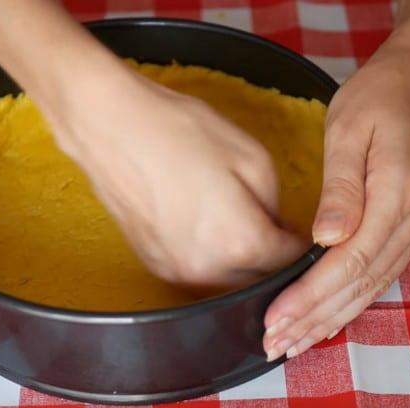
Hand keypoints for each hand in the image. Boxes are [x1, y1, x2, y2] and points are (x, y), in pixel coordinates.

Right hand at [50, 70, 305, 289]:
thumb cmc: (179, 132)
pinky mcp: (152, 263)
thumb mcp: (251, 155)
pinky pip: (195, 271)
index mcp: (239, 242)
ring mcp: (175, 270)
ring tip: (233, 220)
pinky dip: (208, 256)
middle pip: (256, 277)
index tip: (298, 228)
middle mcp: (207, 268)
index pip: (287, 260)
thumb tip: (275, 226)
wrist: (110, 126)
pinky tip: (201, 222)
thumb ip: (274, 202)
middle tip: (269, 223)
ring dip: (237, 259)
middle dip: (269, 255)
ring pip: (225, 279)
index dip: (298, 243)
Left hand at [262, 40, 409, 359]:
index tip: (276, 317)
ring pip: (371, 287)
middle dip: (314, 318)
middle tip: (273, 343)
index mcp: (398, 194)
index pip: (350, 260)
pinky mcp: (408, 226)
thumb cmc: (376, 99)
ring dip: (330, 319)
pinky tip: (326, 320)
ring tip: (292, 343)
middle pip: (360, 283)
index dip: (310, 295)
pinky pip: (379, 275)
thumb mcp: (348, 133)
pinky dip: (350, 302)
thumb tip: (326, 239)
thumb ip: (340, 189)